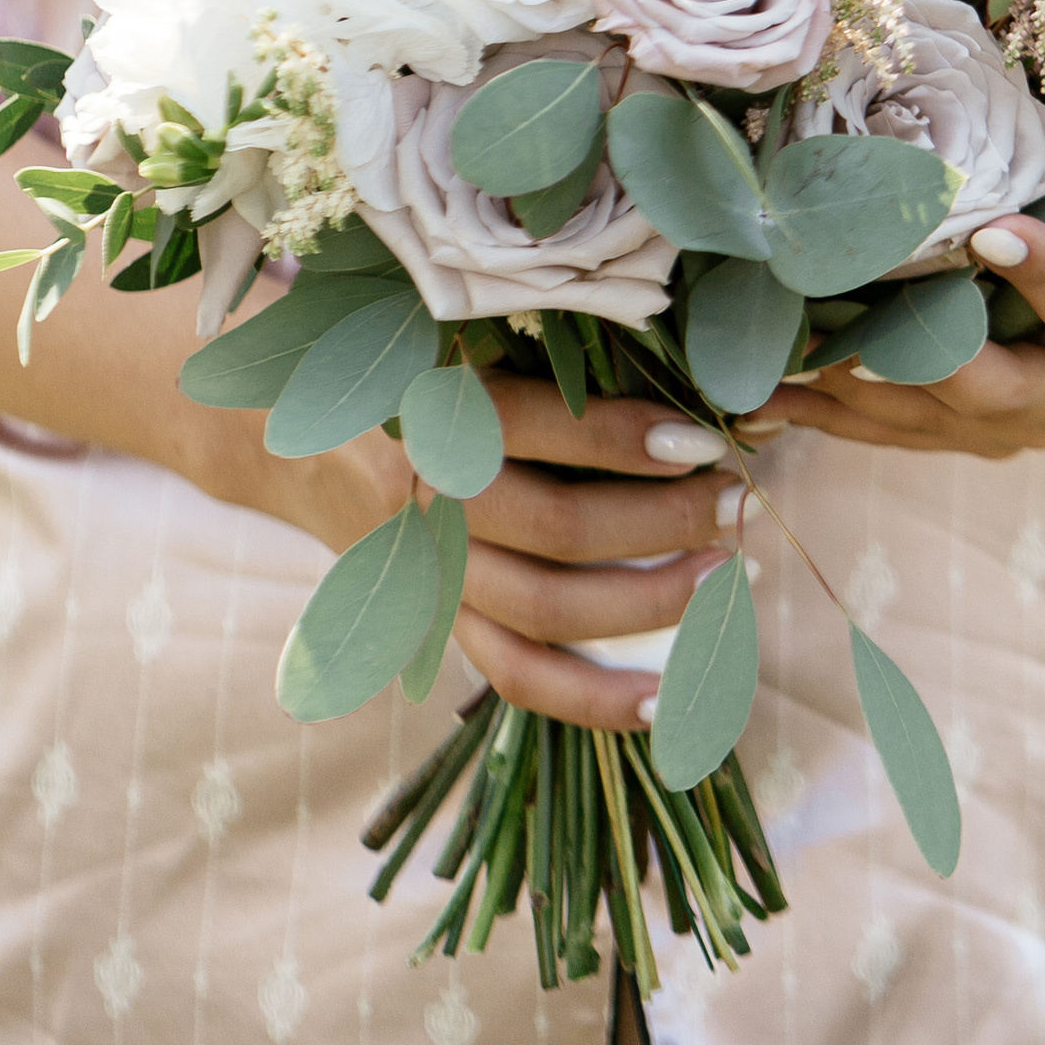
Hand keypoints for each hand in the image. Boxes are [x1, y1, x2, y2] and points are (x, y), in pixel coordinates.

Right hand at [277, 380, 751, 732]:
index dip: (623, 437)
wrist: (307, 442)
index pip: (535, 428)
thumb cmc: (423, 373)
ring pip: (545, 611)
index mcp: (433, 408)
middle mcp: (427, 496)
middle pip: (555, 528)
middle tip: (737, 503)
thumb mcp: (474, 344)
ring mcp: (431, 574)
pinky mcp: (440, 628)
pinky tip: (667, 700)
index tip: (705, 438)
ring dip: (649, 603)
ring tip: (726, 579)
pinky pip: (517, 677)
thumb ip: (571, 360)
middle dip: (662, 521)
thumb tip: (719, 385)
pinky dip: (594, 698)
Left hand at [736, 117, 1044, 466]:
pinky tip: (756, 400)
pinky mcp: (964, 429)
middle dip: (919, 367)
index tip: (992, 230)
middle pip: (993, 392)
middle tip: (854, 339)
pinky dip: (825, 412)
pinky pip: (888, 428)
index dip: (1043, 272)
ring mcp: (1015, 421)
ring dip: (851, 393)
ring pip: (926, 420)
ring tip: (778, 364)